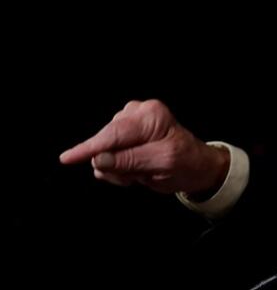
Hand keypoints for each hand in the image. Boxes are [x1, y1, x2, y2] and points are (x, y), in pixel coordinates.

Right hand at [59, 99, 228, 195]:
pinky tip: (134, 170)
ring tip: (141, 172)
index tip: (67, 158)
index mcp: (150, 116)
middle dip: (115, 165)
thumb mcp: (162, 164)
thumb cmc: (186, 164)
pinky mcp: (123, 134)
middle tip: (137, 176)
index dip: (89, 148)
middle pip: (105, 143)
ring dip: (118, 169)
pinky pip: (106, 155)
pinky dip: (117, 168)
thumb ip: (130, 160)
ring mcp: (128, 122)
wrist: (196, 168)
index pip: (113, 134)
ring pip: (103, 152)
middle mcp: (137, 113)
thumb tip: (99, 159)